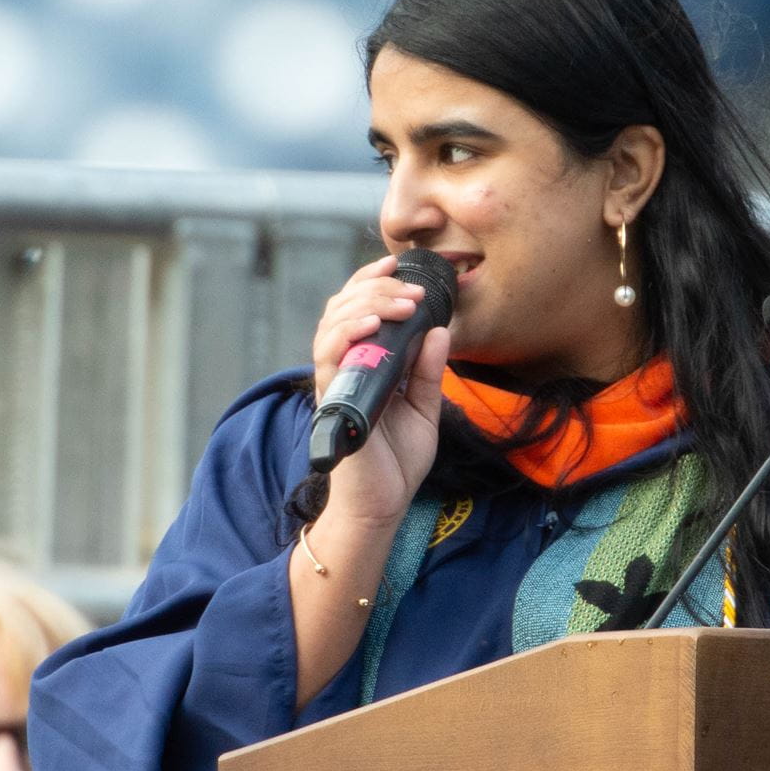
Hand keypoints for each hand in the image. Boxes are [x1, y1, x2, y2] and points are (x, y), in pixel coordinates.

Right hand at [307, 256, 450, 534]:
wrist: (382, 506)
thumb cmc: (397, 461)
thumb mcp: (424, 408)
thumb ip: (428, 370)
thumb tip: (440, 329)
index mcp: (364, 364)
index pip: (357, 309)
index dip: (371, 281)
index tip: (397, 264)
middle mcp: (343, 367)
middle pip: (341, 308)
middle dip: (375, 288)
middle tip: (409, 288)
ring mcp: (335, 383)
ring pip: (332, 325)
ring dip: (367, 305)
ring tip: (400, 302)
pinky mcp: (331, 401)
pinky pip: (328, 358)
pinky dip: (348, 335)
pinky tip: (372, 326)